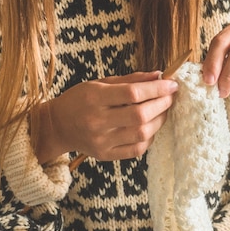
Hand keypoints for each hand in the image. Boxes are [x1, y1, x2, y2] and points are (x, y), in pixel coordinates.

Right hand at [33, 72, 178, 164]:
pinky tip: (150, 127)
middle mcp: (97, 121)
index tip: (172, 84)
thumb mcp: (100, 83)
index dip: (157, 89)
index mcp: (94, 98)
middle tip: (170, 97)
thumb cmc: (80, 100)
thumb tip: (159, 75)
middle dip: (162, 104)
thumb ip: (131, 80)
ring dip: (159, 121)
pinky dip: (149, 137)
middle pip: (140, 115)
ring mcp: (101, 141)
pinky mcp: (105, 155)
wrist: (57, 126)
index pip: (132, 93)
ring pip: (141, 134)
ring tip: (163, 110)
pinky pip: (136, 149)